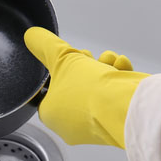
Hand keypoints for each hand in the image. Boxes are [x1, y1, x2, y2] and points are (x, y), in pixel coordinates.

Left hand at [24, 26, 148, 147]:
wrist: (128, 108)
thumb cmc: (90, 90)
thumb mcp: (62, 59)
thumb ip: (46, 46)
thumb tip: (32, 36)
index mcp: (52, 116)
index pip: (48, 90)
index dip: (57, 70)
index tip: (65, 58)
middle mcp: (73, 125)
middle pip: (75, 85)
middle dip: (84, 64)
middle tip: (86, 57)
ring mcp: (97, 123)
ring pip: (97, 86)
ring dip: (104, 66)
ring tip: (108, 60)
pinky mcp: (118, 119)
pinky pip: (115, 94)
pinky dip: (119, 76)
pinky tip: (120, 66)